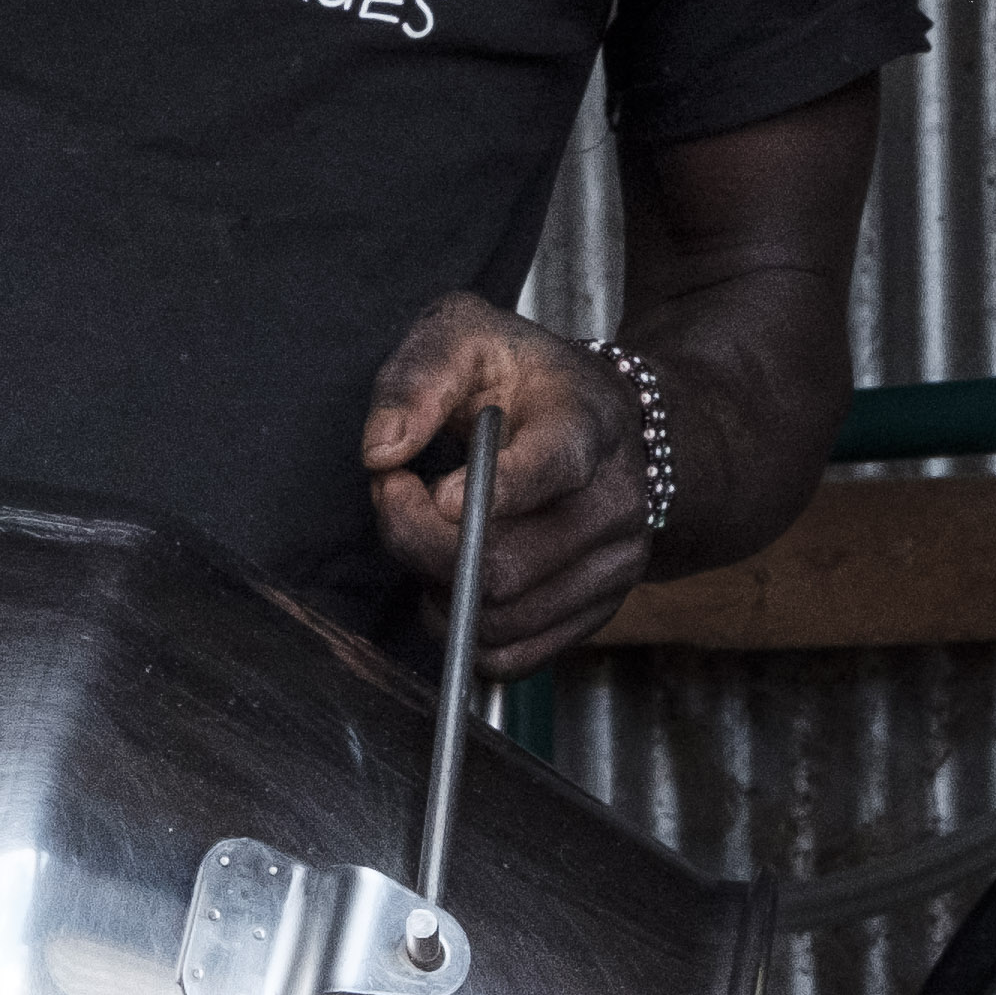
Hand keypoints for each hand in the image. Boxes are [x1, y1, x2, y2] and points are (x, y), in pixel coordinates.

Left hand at [360, 299, 647, 677]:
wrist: (605, 420)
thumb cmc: (524, 378)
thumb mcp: (465, 335)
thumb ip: (416, 379)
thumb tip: (381, 452)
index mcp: (588, 423)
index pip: (550, 470)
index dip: (487, 495)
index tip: (431, 492)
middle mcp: (614, 502)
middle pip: (506, 567)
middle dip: (422, 545)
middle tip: (396, 497)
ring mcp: (613, 566)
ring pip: (503, 621)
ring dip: (438, 589)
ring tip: (431, 534)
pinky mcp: (597, 613)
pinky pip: (512, 659)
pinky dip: (464, 631)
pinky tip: (454, 577)